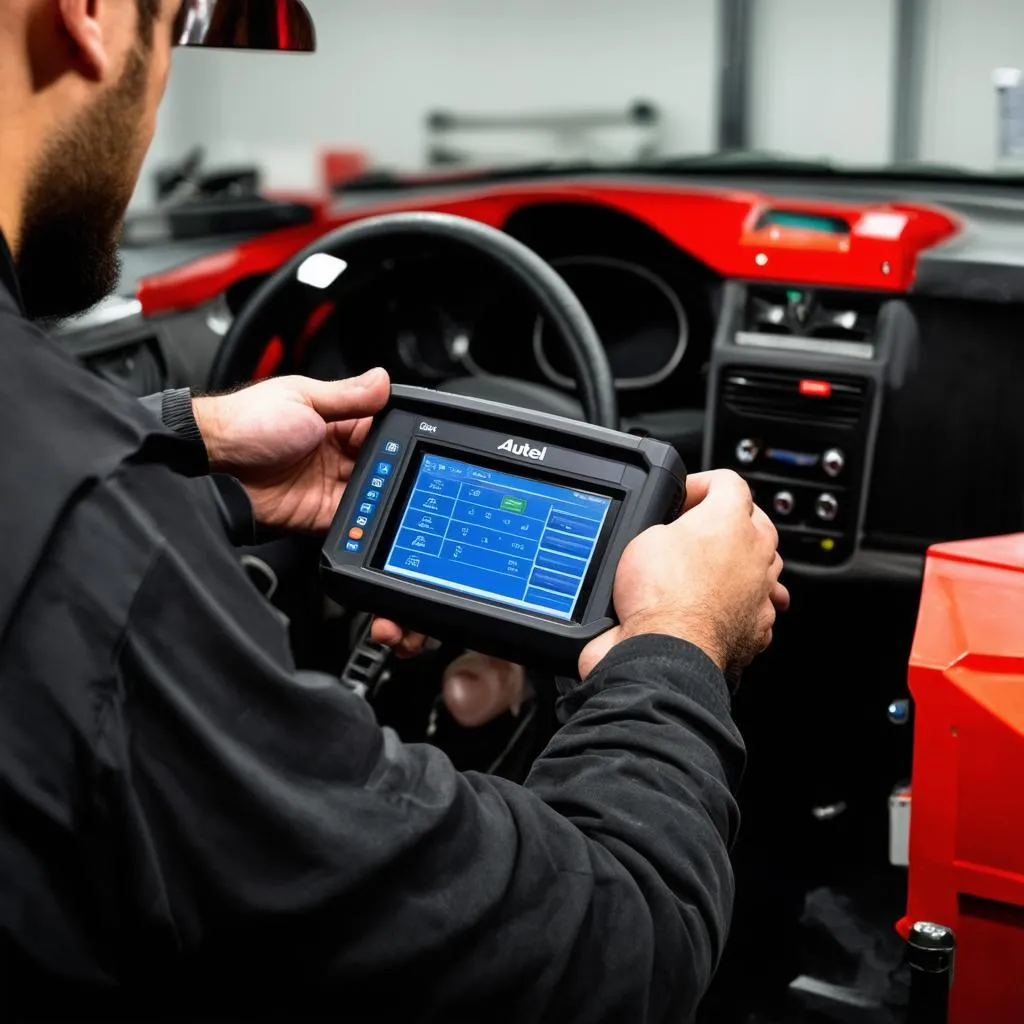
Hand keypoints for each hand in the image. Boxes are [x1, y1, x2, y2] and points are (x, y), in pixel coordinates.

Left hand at [193, 369, 390, 531]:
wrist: (211, 461)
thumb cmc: (246, 422)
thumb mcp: (303, 398)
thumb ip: (347, 395)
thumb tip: (382, 380)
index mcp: (332, 420)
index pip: (377, 427)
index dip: (393, 433)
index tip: (407, 438)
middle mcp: (333, 452)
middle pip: (379, 462)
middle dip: (390, 466)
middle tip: (394, 467)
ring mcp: (327, 483)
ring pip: (370, 492)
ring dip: (378, 492)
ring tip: (382, 489)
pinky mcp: (318, 512)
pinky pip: (350, 519)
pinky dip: (362, 519)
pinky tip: (368, 511)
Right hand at [579, 470, 787, 678]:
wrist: (665, 654)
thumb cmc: (657, 597)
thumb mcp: (642, 537)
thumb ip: (667, 526)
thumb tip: (667, 534)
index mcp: (729, 519)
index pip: (728, 482)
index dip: (700, 484)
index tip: (681, 498)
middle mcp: (755, 552)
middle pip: (753, 521)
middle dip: (724, 523)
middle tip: (692, 532)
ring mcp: (762, 592)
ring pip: (761, 564)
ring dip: (736, 564)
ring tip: (705, 571)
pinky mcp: (759, 627)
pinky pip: (757, 606)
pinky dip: (739, 605)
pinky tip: (717, 608)